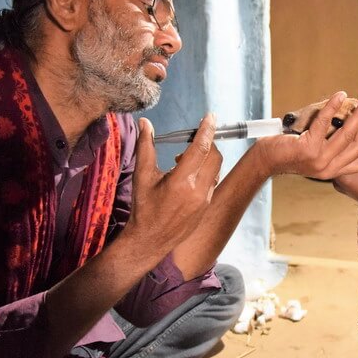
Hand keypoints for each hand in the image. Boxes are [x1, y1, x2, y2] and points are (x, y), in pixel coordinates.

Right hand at [125, 115, 222, 256]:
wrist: (150, 240)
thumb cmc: (143, 208)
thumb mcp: (142, 176)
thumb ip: (145, 146)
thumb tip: (145, 123)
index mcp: (181, 181)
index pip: (200, 148)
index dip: (206, 130)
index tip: (210, 117)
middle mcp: (197, 191)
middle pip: (214, 156)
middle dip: (207, 143)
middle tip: (192, 139)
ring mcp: (204, 200)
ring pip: (216, 168)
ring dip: (206, 157)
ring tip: (183, 159)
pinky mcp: (207, 206)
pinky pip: (213, 181)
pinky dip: (206, 171)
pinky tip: (188, 174)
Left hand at [256, 91, 357, 179]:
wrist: (266, 159)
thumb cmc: (288, 152)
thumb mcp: (314, 154)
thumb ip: (330, 146)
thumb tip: (348, 123)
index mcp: (333, 172)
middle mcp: (328, 169)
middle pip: (357, 145)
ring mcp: (319, 160)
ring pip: (346, 135)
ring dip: (357, 115)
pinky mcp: (308, 148)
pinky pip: (325, 123)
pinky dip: (333, 107)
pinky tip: (339, 96)